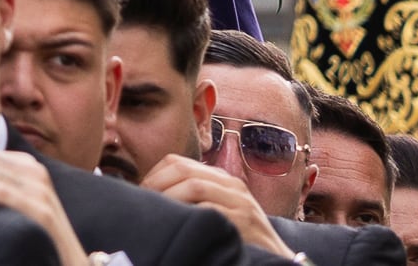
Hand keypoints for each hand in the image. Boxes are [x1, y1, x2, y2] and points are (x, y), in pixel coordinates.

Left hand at [142, 153, 281, 251]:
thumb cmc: (241, 237)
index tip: (140, 190)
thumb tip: (151, 194)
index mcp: (222, 179)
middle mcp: (232, 185)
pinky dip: (188, 214)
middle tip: (143, 200)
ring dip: (168, 197)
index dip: (154, 174)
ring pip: (193, 185)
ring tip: (158, 212)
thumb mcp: (218, 209)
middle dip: (155, 183)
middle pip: (182, 169)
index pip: (178, 162)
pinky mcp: (243, 221)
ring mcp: (240, 201)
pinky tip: (180, 223)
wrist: (277, 259)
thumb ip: (194, 198)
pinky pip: (209, 209)